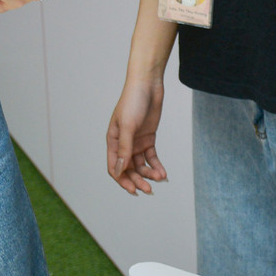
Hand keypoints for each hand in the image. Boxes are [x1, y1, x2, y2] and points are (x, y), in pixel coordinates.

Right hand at [107, 75, 166, 194]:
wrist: (148, 85)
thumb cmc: (133, 101)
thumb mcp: (128, 126)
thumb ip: (124, 149)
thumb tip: (120, 170)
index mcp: (113, 141)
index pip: (114, 167)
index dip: (122, 180)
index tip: (133, 190)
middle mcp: (123, 143)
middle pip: (128, 169)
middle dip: (138, 180)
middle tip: (149, 189)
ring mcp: (136, 141)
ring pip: (141, 165)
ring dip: (149, 174)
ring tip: (159, 178)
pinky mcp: (148, 138)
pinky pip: (151, 157)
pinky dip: (156, 166)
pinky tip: (163, 173)